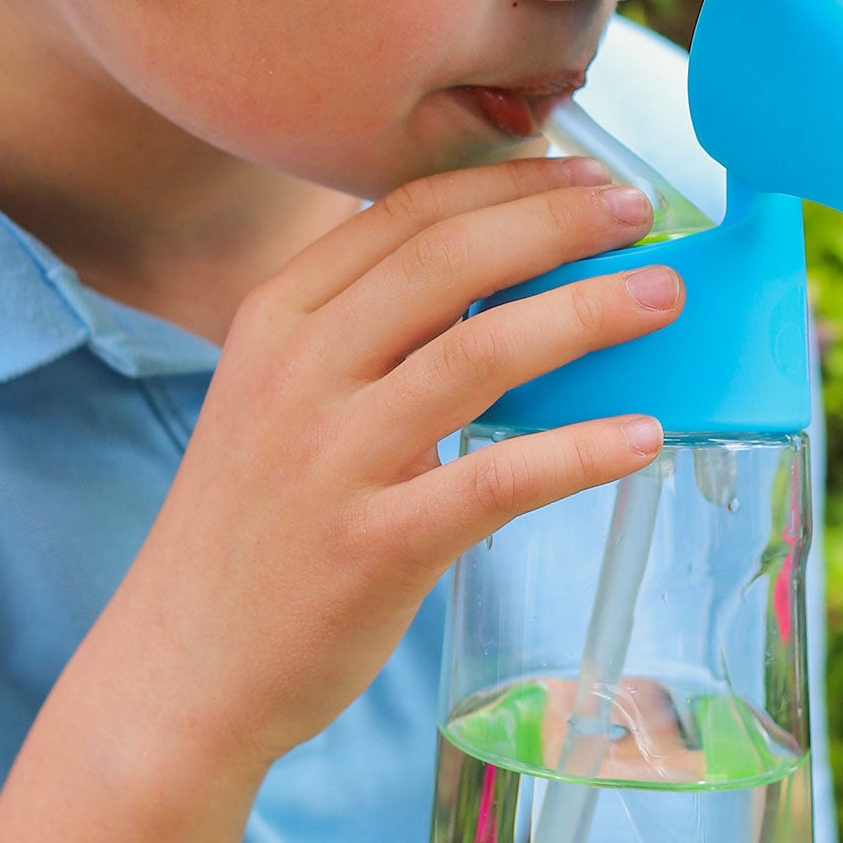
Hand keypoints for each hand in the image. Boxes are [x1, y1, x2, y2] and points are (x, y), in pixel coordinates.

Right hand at [93, 154, 681, 782]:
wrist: (180, 670)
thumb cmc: (256, 520)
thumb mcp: (283, 392)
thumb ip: (368, 327)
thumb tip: (507, 270)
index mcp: (278, 316)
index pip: (407, 210)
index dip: (509, 182)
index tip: (586, 172)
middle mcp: (300, 370)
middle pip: (451, 259)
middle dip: (560, 221)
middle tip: (641, 213)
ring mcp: (333, 456)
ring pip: (481, 351)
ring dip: (588, 313)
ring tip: (662, 297)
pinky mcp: (375, 545)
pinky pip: (497, 478)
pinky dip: (579, 450)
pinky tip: (640, 435)